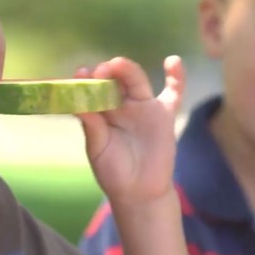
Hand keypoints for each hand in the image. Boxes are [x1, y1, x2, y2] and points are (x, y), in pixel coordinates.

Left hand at [76, 56, 183, 204]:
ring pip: (135, 80)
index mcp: (100, 110)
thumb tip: (78, 103)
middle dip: (105, 72)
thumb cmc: (113, 171)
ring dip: (125, 69)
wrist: (139, 192)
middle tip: (99, 72)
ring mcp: (142, 106)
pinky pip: (173, 92)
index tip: (80, 75)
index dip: (86, 81)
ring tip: (117, 65)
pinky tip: (173, 61)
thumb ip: (92, 126)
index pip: (91, 89)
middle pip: (112, 80)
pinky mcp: (164, 113)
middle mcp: (119, 103)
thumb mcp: (98, 148)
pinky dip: (176, 77)